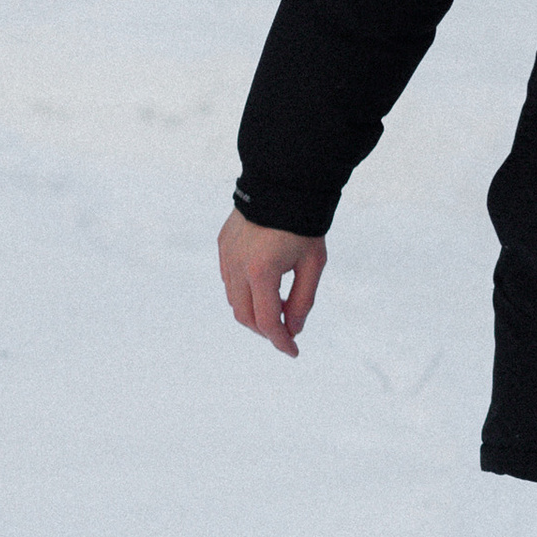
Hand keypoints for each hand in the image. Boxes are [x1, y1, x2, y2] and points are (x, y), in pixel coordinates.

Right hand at [219, 211, 325, 357]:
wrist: (283, 184)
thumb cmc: (304, 225)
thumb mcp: (313, 264)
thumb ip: (302, 301)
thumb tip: (293, 330)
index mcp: (262, 273)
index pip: (266, 322)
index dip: (280, 341)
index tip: (293, 352)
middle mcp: (237, 267)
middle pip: (245, 317)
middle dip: (265, 330)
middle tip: (284, 332)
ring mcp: (226, 256)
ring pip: (233, 300)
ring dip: (252, 311)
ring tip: (275, 309)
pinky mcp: (222, 245)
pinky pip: (228, 279)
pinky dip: (243, 292)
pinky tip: (261, 287)